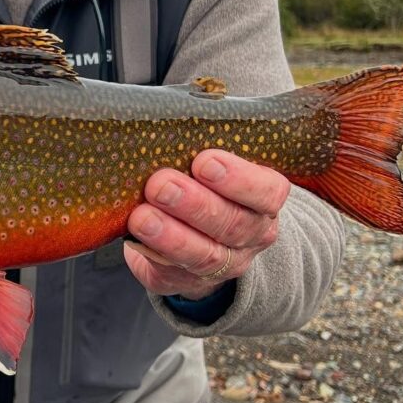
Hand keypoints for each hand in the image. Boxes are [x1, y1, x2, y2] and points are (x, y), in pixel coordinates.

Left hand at [123, 149, 290, 300]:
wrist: (196, 235)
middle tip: (160, 184)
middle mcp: (251, 234)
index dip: (238, 179)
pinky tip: (136, 237)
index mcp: (262, 199)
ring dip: (171, 235)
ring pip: (204, 254)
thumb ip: (200, 147)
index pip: (267, 192)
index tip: (203, 162)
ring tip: (142, 217)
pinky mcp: (188, 280)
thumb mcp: (215, 164)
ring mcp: (224, 263)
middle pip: (232, 224)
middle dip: (194, 204)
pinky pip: (174, 272)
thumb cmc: (204, 183)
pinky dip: (154, 254)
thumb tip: (170, 122)